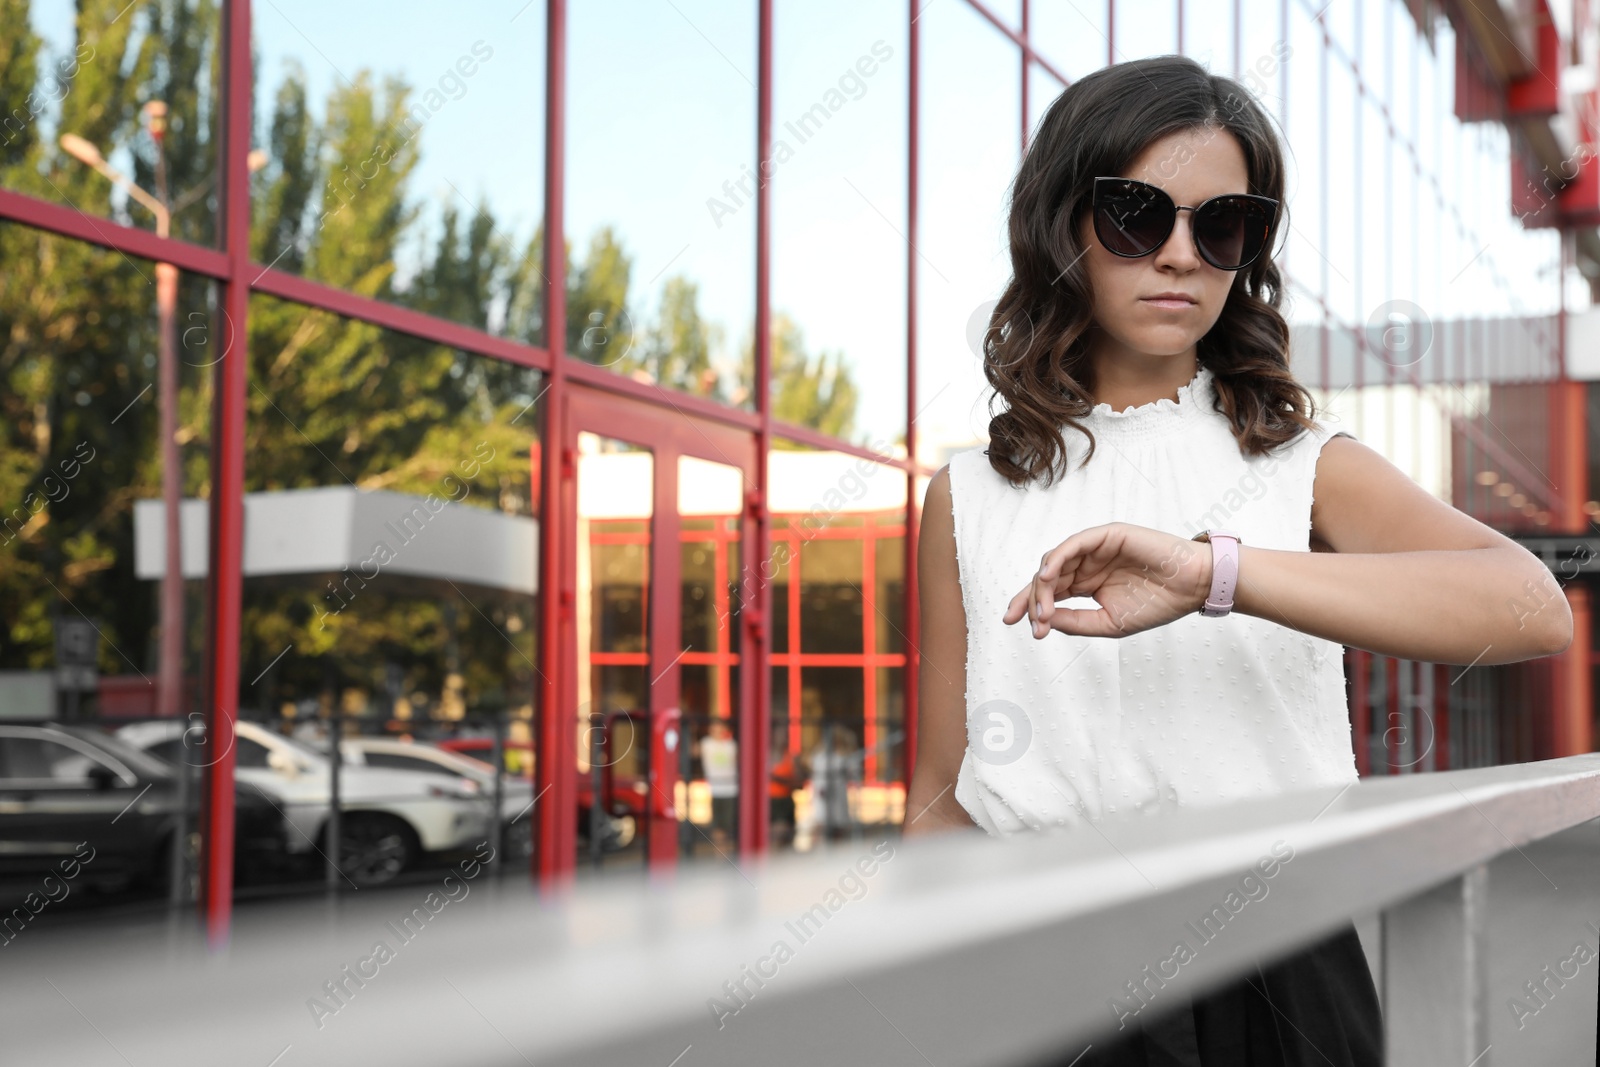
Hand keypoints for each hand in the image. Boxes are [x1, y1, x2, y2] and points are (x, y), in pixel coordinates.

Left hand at [1002, 522, 1212, 638]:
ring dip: (1042, 586)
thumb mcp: (1108, 623)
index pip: (1050, 593)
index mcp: (1086, 584)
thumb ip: (1075, 622)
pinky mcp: (1106, 535)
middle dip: (1030, 598)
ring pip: (1055, 562)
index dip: (1031, 607)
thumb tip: (1042, 621)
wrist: (1192, 588)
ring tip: (1041, 609)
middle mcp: (1086, 565)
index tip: (1018, 626)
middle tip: (1025, 621)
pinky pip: (1073, 544)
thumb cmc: (1157, 604)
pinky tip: (1047, 577)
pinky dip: (1057, 559)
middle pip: (1046, 578)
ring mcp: (1094, 549)